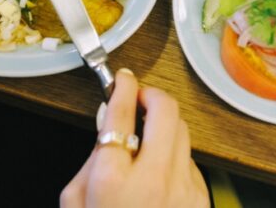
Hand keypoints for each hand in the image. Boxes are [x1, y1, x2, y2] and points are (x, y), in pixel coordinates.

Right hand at [61, 69, 208, 207]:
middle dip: (152, 95)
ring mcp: (183, 189)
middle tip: (139, 97)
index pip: (121, 113)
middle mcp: (153, 180)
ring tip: (147, 135)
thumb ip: (89, 162)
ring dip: (165, 124)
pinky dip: (174, 157)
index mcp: (112, 180)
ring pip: (182, 132)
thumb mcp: (75, 203)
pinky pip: (189, 161)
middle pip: (165, 110)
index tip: (121, 79)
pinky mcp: (200, 199)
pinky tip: (158, 173)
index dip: (122, 88)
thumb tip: (106, 127)